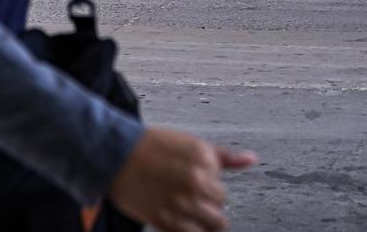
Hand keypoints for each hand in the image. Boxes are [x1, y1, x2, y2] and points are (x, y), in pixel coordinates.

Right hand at [107, 127, 256, 231]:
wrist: (116, 155)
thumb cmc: (151, 146)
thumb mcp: (192, 144)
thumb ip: (224, 156)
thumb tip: (250, 159)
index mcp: (205, 160)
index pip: (223, 186)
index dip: (210, 186)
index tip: (196, 183)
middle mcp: (197, 181)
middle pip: (220, 206)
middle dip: (207, 203)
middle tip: (189, 196)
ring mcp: (183, 202)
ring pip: (214, 224)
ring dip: (203, 220)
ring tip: (185, 209)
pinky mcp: (166, 219)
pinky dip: (192, 231)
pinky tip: (182, 221)